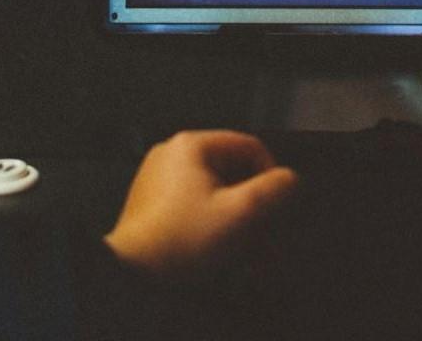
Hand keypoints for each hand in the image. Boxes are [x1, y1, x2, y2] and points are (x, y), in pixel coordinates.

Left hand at [105, 130, 297, 278]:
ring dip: (237, 223)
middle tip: (265, 236)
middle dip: (254, 209)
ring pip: (216, 195)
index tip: (278, 204)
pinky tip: (224, 255)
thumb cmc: (178, 242)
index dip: (271, 176)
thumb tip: (290, 179)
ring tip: (248, 255)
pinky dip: (214, 228)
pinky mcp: (154, 206)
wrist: (132, 275)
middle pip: (233, 173)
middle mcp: (173, 156)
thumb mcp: (240, 213)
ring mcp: (161, 180)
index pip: (250, 146)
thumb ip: (274, 190)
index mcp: (192, 146)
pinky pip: (196, 209)